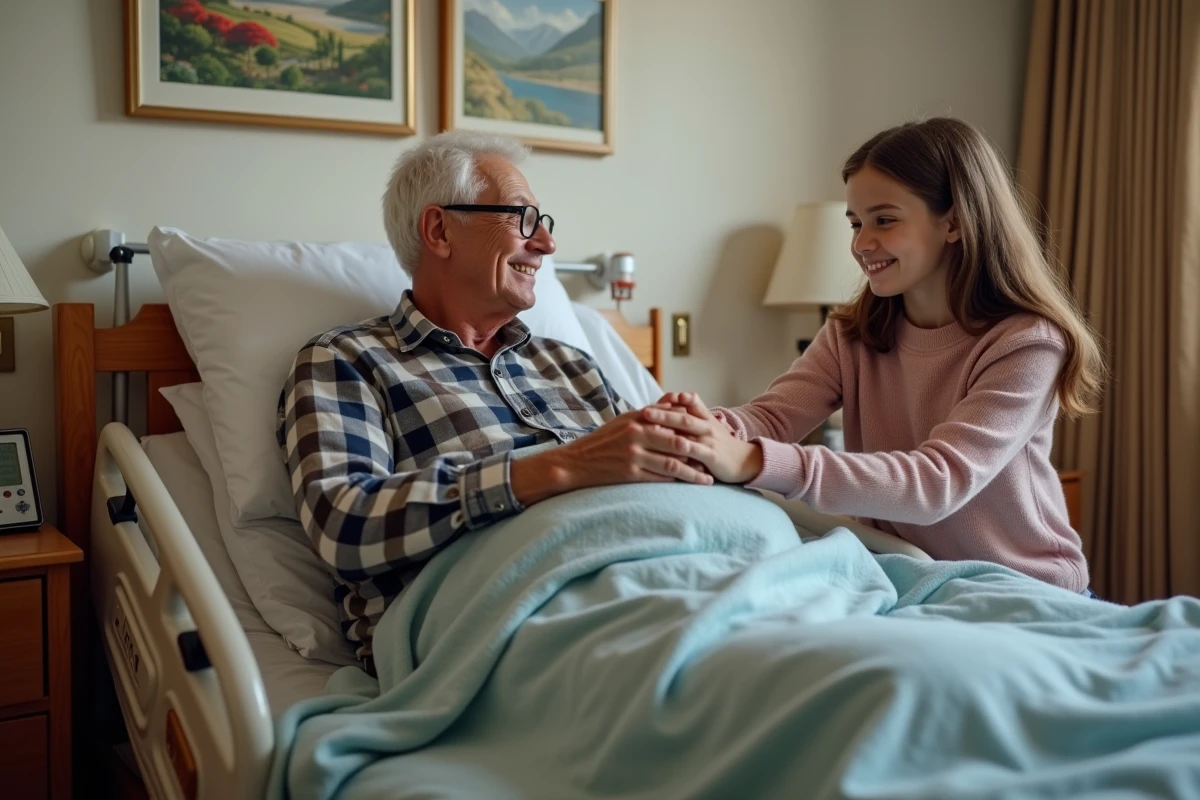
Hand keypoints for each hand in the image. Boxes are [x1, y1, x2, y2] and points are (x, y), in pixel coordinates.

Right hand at [512, 409, 712, 504]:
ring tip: (708, 479)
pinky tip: (687, 486)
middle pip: (677, 442)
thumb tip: (677, 403)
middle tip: (717, 459)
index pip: (674, 421)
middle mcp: (636, 434)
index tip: (711, 436)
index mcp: (638, 418)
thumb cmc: (604, 440)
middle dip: (699, 452)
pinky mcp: (629, 473)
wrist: (576, 462)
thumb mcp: (626, 419)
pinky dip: (676, 483)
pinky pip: (658, 479)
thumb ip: (652, 412)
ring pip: (671, 464)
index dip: (695, 429)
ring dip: (693, 473)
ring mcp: (633, 454)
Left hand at [642, 392, 763, 484]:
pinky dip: (681, 456)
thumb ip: (691, 411)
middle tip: (644, 412)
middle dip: (663, 414)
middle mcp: (706, 427)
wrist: (745, 460)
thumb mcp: (707, 424)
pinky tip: (665, 458)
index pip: (686, 404)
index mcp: (703, 417)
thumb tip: (670, 397)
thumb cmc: (719, 442)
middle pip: (683, 418)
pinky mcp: (712, 457)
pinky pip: (695, 455)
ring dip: (668, 435)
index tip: (648, 402)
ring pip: (687, 436)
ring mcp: (709, 442)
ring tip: (651, 434)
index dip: (669, 401)